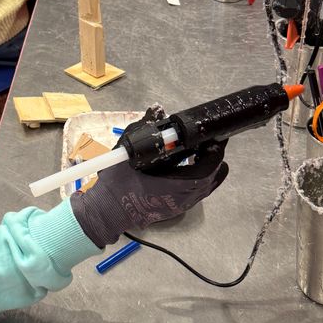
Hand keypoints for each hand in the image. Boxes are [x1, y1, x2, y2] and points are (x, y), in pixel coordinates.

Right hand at [70, 143, 228, 247]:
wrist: (106, 211)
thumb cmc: (117, 184)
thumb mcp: (128, 152)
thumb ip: (144, 129)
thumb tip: (157, 110)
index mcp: (177, 186)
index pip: (208, 168)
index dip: (215, 150)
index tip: (215, 135)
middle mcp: (184, 199)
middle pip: (212, 177)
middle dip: (213, 157)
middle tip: (207, 140)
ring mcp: (180, 206)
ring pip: (205, 186)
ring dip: (206, 167)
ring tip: (198, 149)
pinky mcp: (175, 209)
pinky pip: (196, 192)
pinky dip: (197, 176)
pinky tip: (185, 164)